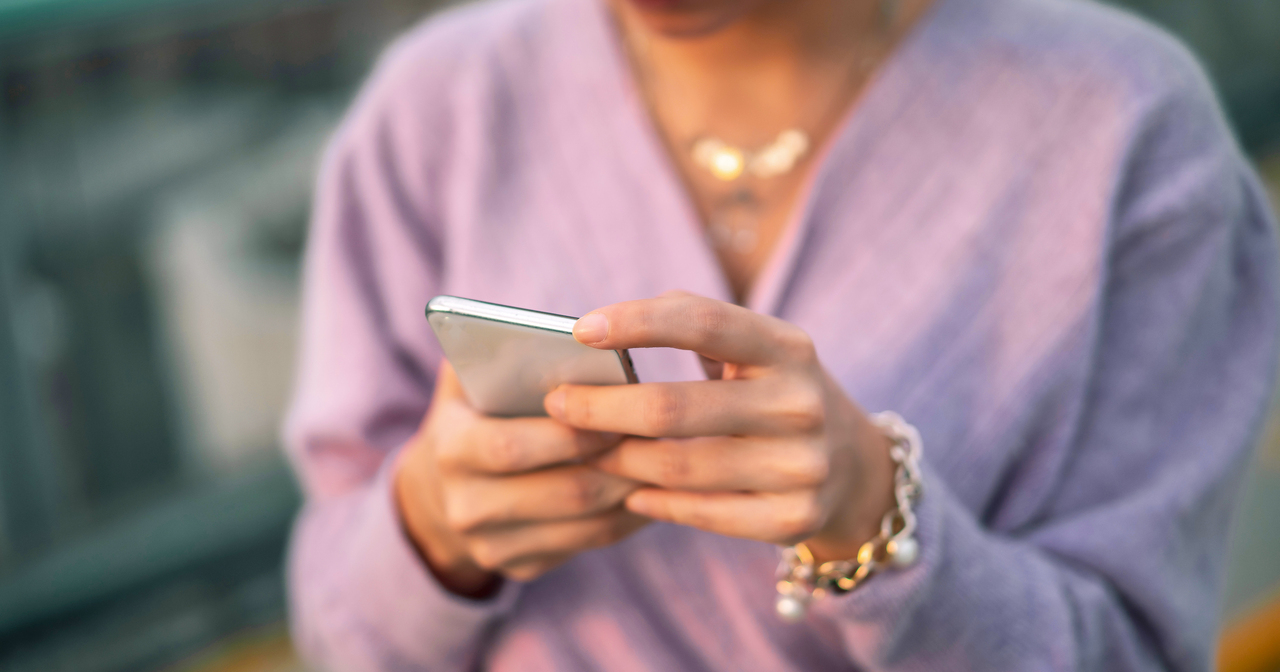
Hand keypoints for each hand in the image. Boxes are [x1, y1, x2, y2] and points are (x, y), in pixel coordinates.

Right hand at [394, 362, 649, 595]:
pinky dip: (629, 517)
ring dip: (634, 490)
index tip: (617, 410)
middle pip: (564, 491)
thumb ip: (491, 349)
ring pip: (586, 523)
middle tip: (662, 434)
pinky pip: (590, 543)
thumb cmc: (473, 417)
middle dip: (617, 462)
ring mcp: (493, 546)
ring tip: (670, 458)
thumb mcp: (466, 382)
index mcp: (450, 451)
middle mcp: (466, 507)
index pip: (512, 446)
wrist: (440, 493)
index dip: (571, 432)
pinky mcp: (522, 568)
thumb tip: (542, 327)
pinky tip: (655, 487)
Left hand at [544, 293, 895, 562]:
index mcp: (787, 347)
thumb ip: (688, 325)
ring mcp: (804, 465)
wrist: (851, 465)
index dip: (638, 322)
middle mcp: (801, 403)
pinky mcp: (796, 517)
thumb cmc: (770, 390)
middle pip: (672, 408)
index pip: (704, 322)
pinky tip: (630, 494)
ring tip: (587, 451)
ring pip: (678, 467)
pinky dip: (656, 504)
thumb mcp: (752, 348)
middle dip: (601, 408)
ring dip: (619, 461)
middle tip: (558, 406)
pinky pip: (703, 514)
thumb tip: (594, 332)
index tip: (580, 330)